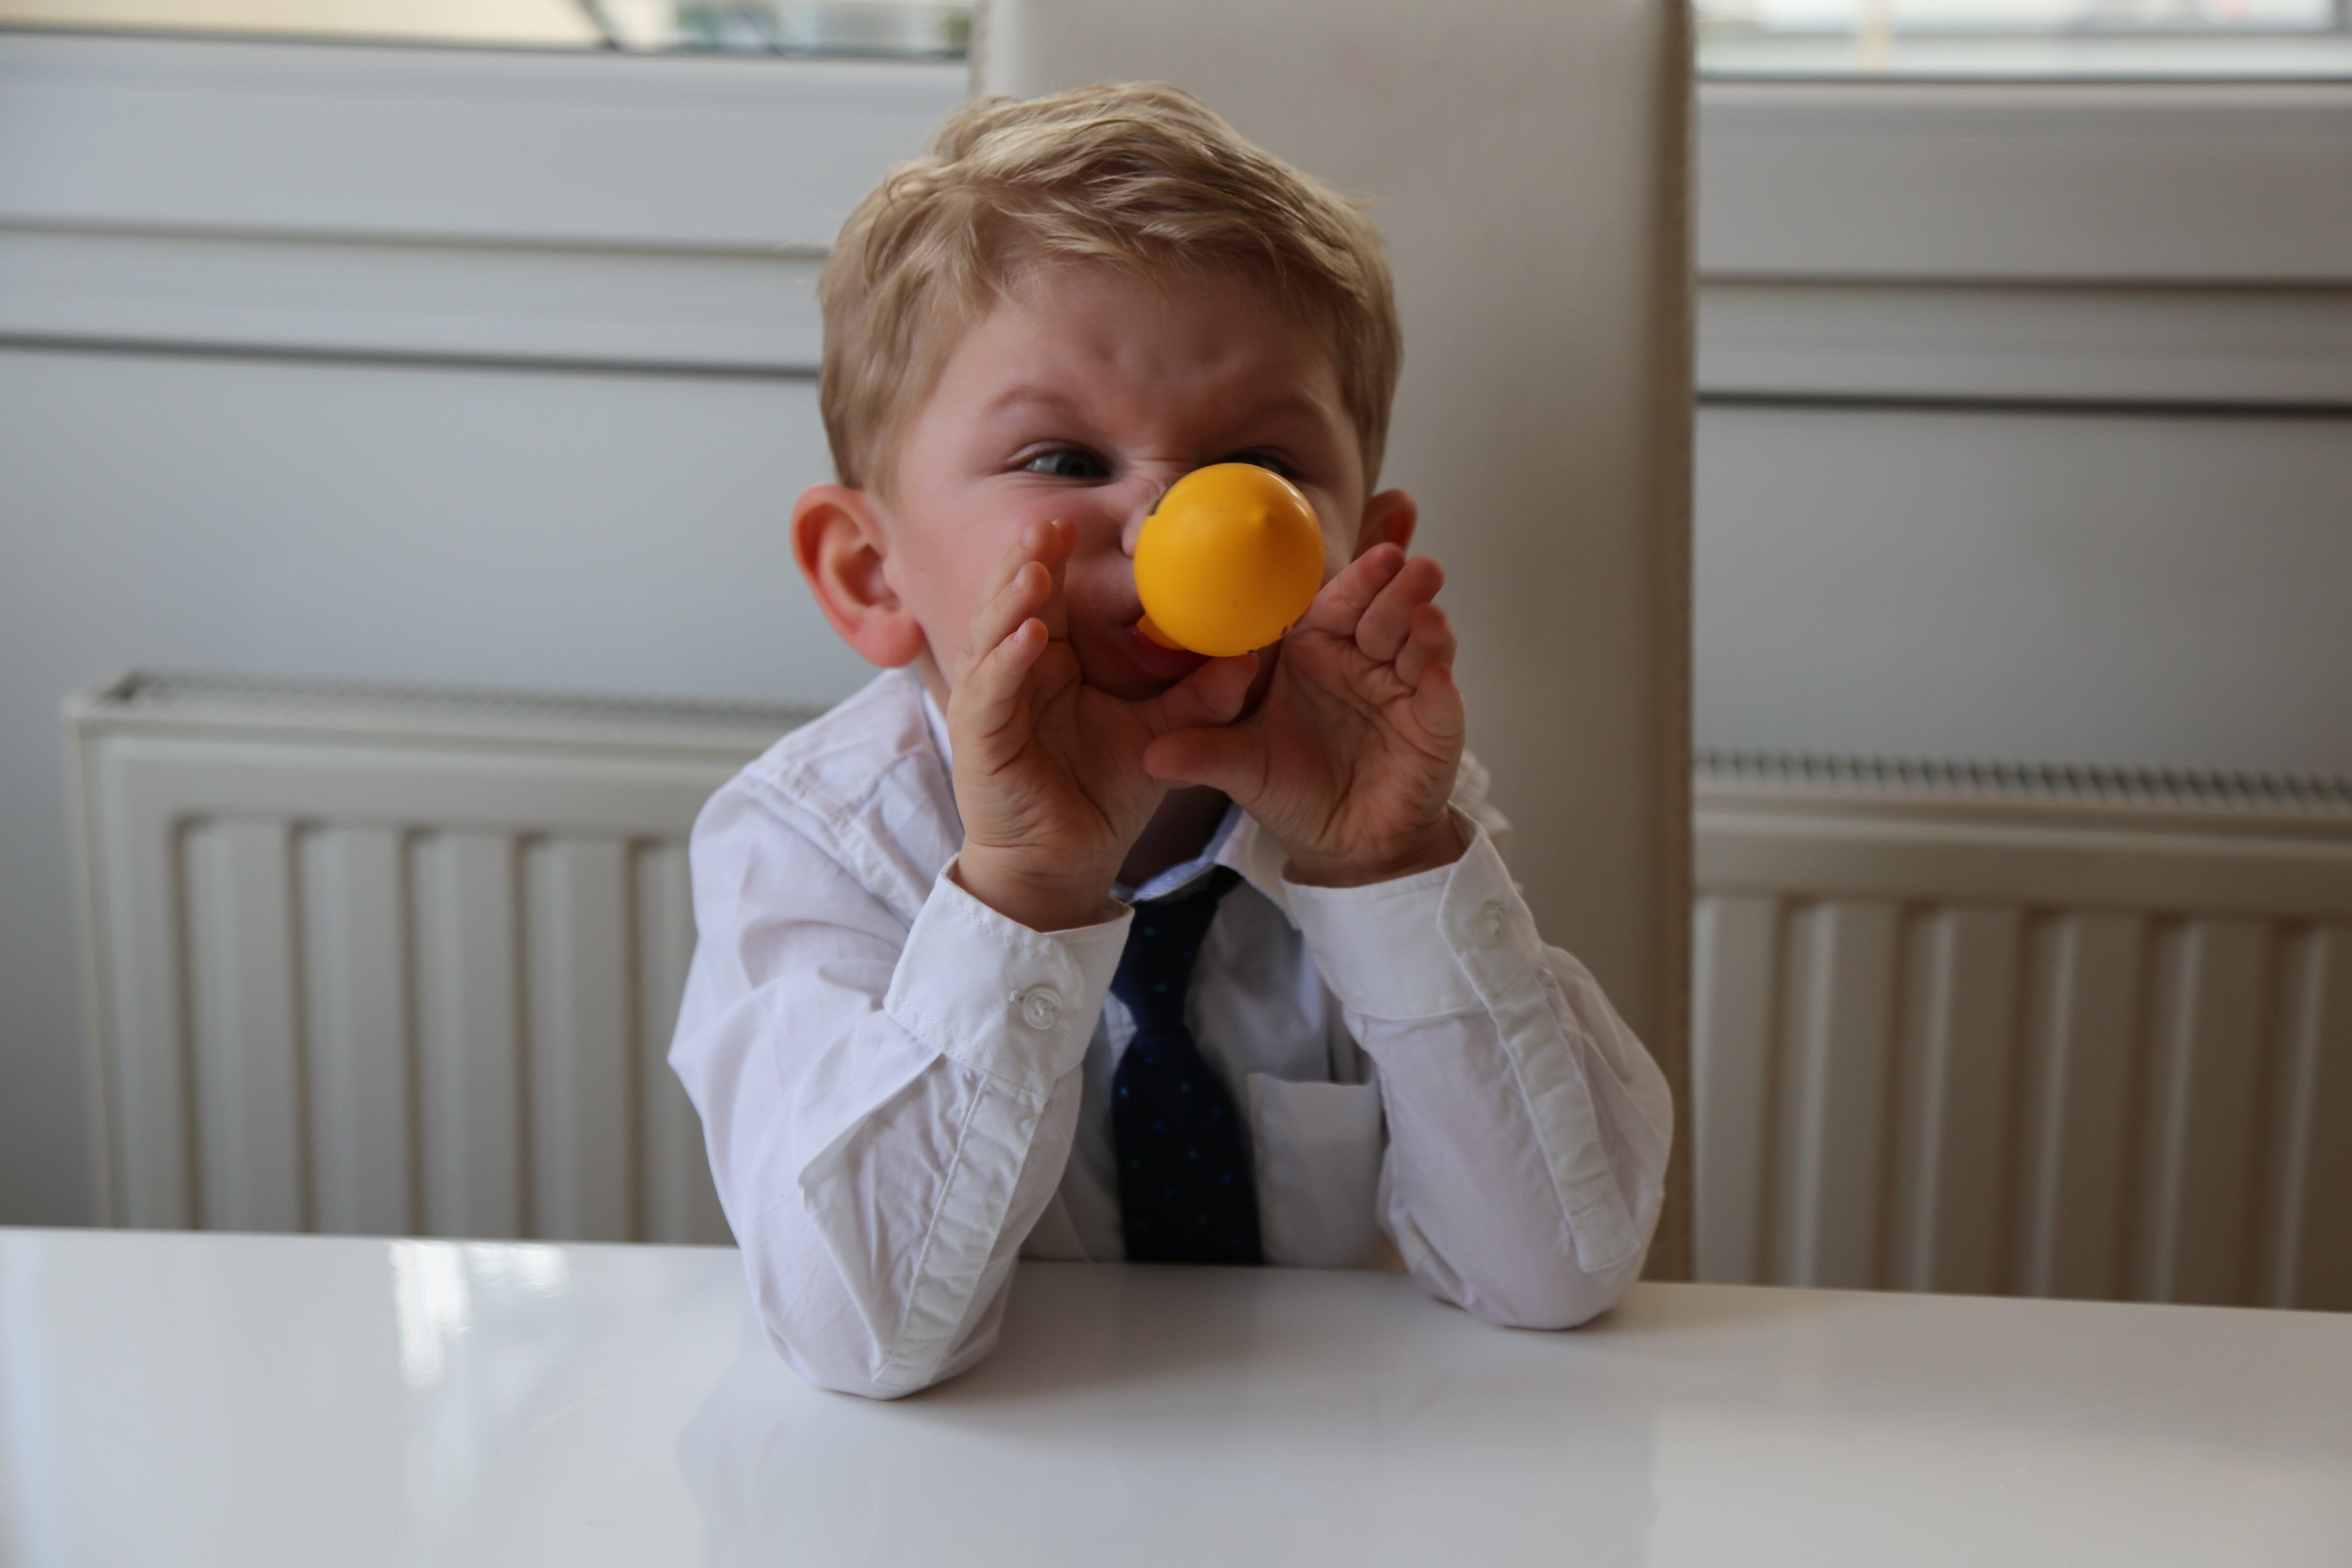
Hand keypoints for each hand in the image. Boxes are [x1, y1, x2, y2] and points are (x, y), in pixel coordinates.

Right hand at [949, 519, 1258, 930]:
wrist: (1066, 863)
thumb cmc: (1101, 795)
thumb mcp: (1160, 734)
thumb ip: (1200, 695)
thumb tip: (1252, 653)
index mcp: (1049, 662)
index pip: (1050, 597)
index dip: (1057, 558)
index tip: (1077, 521)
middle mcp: (1012, 673)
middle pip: (1012, 602)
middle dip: (1027, 560)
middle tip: (1050, 523)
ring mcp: (991, 703)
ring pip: (992, 637)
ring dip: (1011, 600)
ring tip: (1036, 567)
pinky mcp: (981, 739)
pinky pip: (991, 691)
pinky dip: (1007, 661)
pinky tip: (1030, 636)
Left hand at [1141, 543, 1466, 887]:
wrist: (1343, 844)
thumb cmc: (1294, 790)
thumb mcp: (1242, 768)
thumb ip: (1202, 753)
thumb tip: (1149, 756)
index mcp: (1317, 651)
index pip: (1336, 603)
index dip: (1353, 579)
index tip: (1368, 556)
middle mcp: (1364, 661)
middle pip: (1384, 614)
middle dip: (1398, 588)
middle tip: (1404, 565)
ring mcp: (1404, 692)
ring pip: (1420, 647)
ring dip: (1426, 628)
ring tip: (1427, 613)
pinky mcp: (1433, 730)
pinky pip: (1440, 704)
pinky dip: (1441, 689)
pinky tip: (1438, 678)